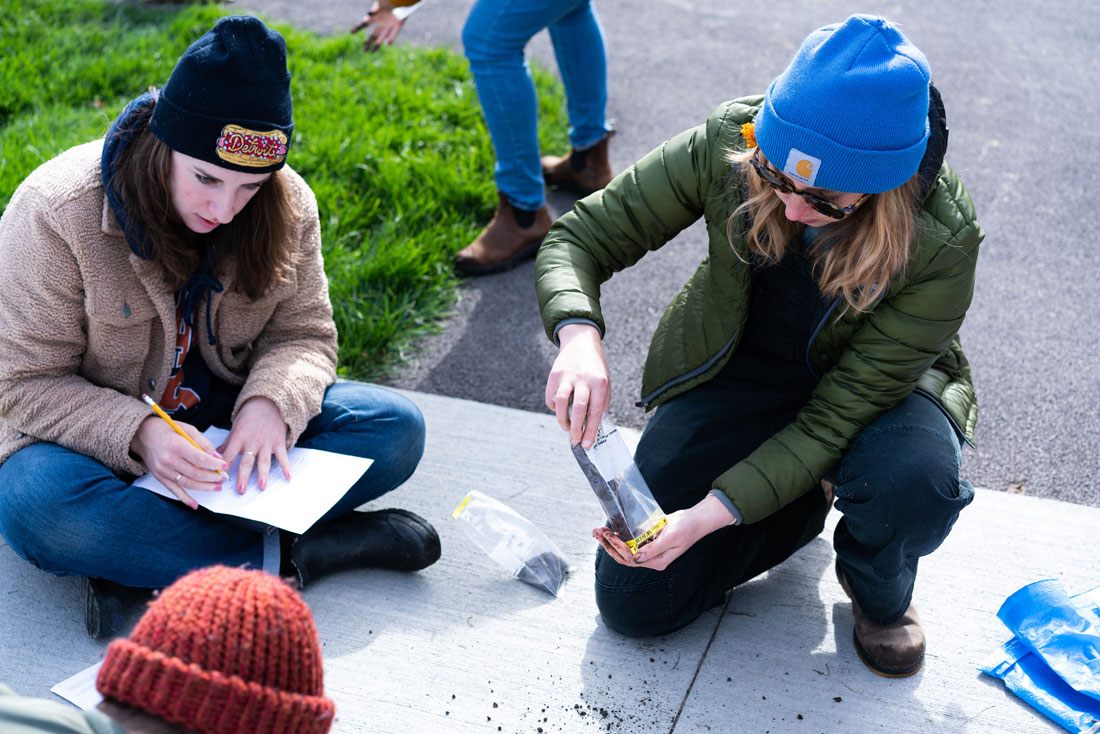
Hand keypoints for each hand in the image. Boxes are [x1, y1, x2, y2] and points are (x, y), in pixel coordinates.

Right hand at [130, 416, 227, 509]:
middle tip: (224, 478)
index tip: (225, 466)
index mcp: (176, 445)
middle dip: (213, 477)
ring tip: (217, 487)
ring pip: (188, 483)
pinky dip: (185, 499)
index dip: (214, 465)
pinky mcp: (160, 477)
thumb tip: (217, 457)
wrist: (143, 435)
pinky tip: (195, 505)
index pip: (199, 459)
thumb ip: (203, 443)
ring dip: (205, 487)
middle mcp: (168, 460)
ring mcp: (163, 471)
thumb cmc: (167, 430)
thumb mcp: (187, 429)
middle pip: (195, 473)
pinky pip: (174, 491)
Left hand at [218, 396, 291, 493]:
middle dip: (243, 476)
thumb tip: (216, 453)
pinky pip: (282, 456)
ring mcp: (266, 443)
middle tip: (241, 490)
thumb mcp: (236, 425)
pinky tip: (288, 476)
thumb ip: (228, 441)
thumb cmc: (251, 414)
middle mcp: (252, 441)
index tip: (220, 478)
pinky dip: (286, 467)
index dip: (224, 466)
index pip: (229, 455)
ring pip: (264, 461)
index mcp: (239, 437)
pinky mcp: (278, 442)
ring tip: (262, 486)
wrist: (270, 402)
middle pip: (246, 462)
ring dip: (263, 475)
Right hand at [351, 1, 404, 52]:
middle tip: (363, 50)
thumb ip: (375, 8)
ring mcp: (389, 24)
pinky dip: (391, 37)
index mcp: (375, 15)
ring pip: (382, 36)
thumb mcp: (380, 2)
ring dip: (378, 44)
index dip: (358, 27)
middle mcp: (381, 22)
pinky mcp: (398, 24)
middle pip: (373, 35)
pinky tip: (387, 43)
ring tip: (372, 51)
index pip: (364, 23)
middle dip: (368, 42)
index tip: (351, 32)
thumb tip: (370, 13)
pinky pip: (394, 33)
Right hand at [545, 323, 609, 447]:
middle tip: (575, 441)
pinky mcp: (554, 374)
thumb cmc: (595, 366)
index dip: (591, 430)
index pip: (595, 411)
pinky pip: (551, 397)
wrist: (581, 340)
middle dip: (576, 429)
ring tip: (566, 427)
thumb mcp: (605, 381)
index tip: (587, 444)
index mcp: (599, 382)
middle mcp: (583, 379)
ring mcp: (567, 376)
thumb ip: (602, 402)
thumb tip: (597, 425)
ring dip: (562, 420)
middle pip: (578, 408)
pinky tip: (560, 411)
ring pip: (561, 403)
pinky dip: (554, 408)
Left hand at [593, 494, 735, 571]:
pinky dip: (620, 536)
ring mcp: (649, 550)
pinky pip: (631, 541)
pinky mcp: (649, 541)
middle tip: (596, 533)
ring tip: (598, 531)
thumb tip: (636, 558)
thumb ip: (654, 549)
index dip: (618, 548)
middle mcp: (651, 558)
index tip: (610, 536)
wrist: (696, 519)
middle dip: (609, 545)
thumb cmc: (687, 528)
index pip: (631, 558)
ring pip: (625, 549)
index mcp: (657, 561)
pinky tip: (611, 529)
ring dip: (611, 541)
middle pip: (624, 556)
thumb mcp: (671, 538)